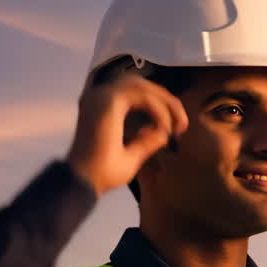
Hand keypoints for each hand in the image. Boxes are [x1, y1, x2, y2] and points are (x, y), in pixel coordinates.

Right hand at [66, 72, 188, 196]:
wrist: (84, 182)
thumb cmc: (102, 174)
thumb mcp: (132, 155)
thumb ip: (147, 140)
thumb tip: (163, 130)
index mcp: (101, 107)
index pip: (135, 93)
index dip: (159, 105)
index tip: (176, 129)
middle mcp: (99, 97)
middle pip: (141, 84)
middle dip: (166, 101)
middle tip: (182, 124)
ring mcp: (101, 96)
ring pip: (143, 86)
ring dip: (165, 103)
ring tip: (177, 125)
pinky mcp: (109, 101)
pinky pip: (144, 97)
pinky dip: (159, 111)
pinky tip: (165, 129)